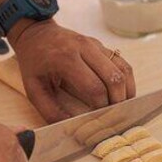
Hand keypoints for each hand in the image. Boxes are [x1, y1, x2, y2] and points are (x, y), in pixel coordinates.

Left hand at [10, 20, 135, 122]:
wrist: (35, 34)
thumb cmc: (33, 63)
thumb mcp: (33, 89)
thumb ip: (51, 110)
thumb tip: (73, 127)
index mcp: (66, 58)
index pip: (94, 87)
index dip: (101, 106)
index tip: (100, 119)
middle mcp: (84, 48)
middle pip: (114, 78)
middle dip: (118, 101)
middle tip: (114, 116)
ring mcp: (96, 44)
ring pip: (123, 69)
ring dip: (127, 91)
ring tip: (122, 107)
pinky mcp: (102, 45)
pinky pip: (122, 63)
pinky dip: (127, 81)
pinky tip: (123, 94)